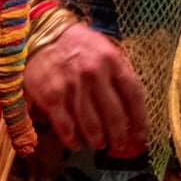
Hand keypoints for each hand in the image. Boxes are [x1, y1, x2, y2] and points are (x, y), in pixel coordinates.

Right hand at [23, 20, 146, 155]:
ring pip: (92, 128)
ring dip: (97, 141)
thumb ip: (118, 74)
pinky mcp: (52, 97)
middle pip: (115, 117)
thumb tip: (131, 110)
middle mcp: (94, 74)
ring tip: (98, 143)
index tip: (140, 138)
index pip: (133, 96)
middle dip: (119, 138)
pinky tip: (76, 142)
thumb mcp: (104, 49)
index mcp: (111, 60)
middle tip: (118, 147)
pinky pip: (67, 129)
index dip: (139, 122)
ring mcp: (72, 87)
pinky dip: (74, 141)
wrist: (40, 33)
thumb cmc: (76, 44)